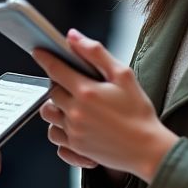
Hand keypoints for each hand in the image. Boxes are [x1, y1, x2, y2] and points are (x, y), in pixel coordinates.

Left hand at [34, 29, 178, 182]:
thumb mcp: (123, 75)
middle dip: (58, 84)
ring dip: (56, 106)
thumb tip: (74, 38)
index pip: (55, 69)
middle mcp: (75, 113)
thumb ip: (96, 53)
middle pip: (51, 92)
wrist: (148, 149)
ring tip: (72, 103)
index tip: (39, 52)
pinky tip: (72, 124)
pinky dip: (59, 128)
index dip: (45, 58)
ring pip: (49, 115)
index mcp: (86, 92)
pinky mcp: (76, 148)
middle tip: (73, 83)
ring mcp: (74, 132)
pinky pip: (55, 136)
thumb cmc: (139, 113)